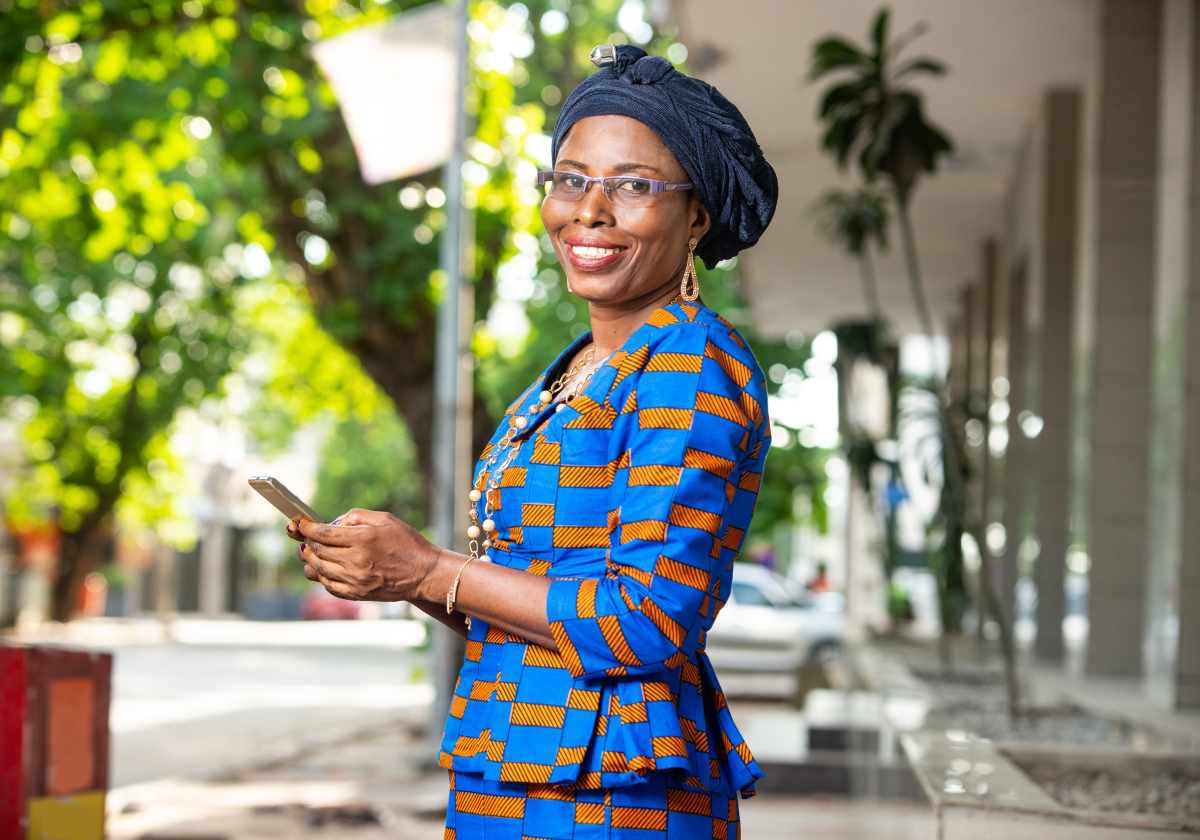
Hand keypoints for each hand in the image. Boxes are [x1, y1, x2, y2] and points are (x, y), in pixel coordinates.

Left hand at [291, 509, 440, 601]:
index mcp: (363, 540)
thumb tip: (334, 523)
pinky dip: (320, 577)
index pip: (323, 534)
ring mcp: (356, 581)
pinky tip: (321, 569)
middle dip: (305, 542)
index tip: (299, 524)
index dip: (306, 528)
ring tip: (306, 553)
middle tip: (302, 537)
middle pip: (317, 551)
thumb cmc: (407, 542)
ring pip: (319, 570)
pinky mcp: (358, 594)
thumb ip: (356, 517)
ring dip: (308, 560)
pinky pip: (329, 586)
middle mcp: (356, 561)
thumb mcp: (385, 519)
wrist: (425, 573)